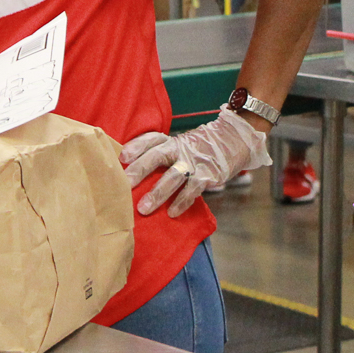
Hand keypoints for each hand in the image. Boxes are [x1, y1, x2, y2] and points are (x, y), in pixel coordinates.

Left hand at [119, 108, 270, 217]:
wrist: (232, 141)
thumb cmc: (195, 149)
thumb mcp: (177, 145)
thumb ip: (157, 155)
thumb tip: (129, 173)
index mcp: (169, 140)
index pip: (150, 139)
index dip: (135, 147)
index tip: (121, 157)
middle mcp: (179, 148)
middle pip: (157, 156)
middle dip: (140, 170)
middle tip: (125, 185)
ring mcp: (194, 162)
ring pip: (173, 177)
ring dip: (158, 193)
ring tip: (143, 208)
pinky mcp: (208, 175)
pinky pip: (192, 190)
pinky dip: (181, 202)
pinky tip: (171, 213)